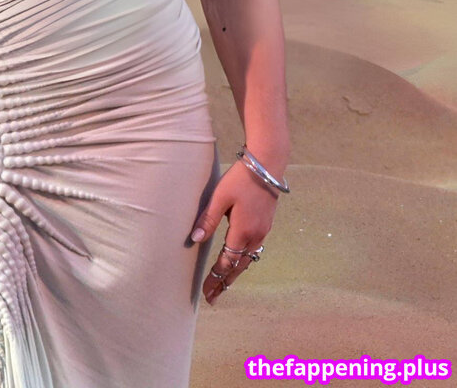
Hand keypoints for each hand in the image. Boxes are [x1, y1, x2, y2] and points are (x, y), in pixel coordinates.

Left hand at [189, 159, 280, 305]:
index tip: (205, 291)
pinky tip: (239, 261)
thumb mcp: (219, 197)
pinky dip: (244, 261)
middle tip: (213, 297)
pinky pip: (254, 250)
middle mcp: (255, 236)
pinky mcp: (266, 224)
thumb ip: (207, 219)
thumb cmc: (240, 179)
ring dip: (235, 273)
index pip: (227, 262)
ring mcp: (263, 231)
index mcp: (242, 231)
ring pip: (248, 260)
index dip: (215, 278)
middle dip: (225, 282)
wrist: (267, 165)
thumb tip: (195, 240)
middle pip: (238, 266)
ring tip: (224, 284)